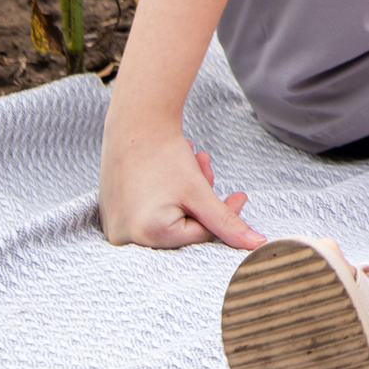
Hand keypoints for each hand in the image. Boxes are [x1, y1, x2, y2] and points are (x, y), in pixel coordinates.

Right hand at [99, 127, 264, 250]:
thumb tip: (258, 245)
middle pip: (182, 227)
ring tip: (191, 160)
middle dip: (202, 199)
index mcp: (148, 235)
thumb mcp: (199, 191)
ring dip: (187, 193)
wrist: (134, 123)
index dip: (224, 214)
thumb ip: (227, 222)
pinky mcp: (111, 216)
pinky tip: (170, 172)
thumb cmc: (165, 155)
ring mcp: (115, 227)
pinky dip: (166, 195)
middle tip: (206, 167)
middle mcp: (125, 237)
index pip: (200, 235)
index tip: (240, 195)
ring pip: (167, 218)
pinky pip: (148, 213)